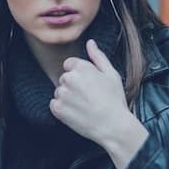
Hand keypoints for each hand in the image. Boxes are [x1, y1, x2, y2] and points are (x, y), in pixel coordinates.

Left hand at [50, 39, 146, 162]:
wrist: (113, 126)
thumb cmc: (114, 100)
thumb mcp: (111, 74)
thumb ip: (98, 57)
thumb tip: (90, 43)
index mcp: (81, 67)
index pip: (69, 65)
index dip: (80, 75)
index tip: (89, 85)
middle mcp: (69, 78)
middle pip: (64, 78)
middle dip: (73, 86)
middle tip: (89, 97)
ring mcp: (62, 94)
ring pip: (59, 92)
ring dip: (68, 98)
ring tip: (83, 106)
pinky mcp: (57, 109)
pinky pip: (54, 105)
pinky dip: (62, 109)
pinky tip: (76, 113)